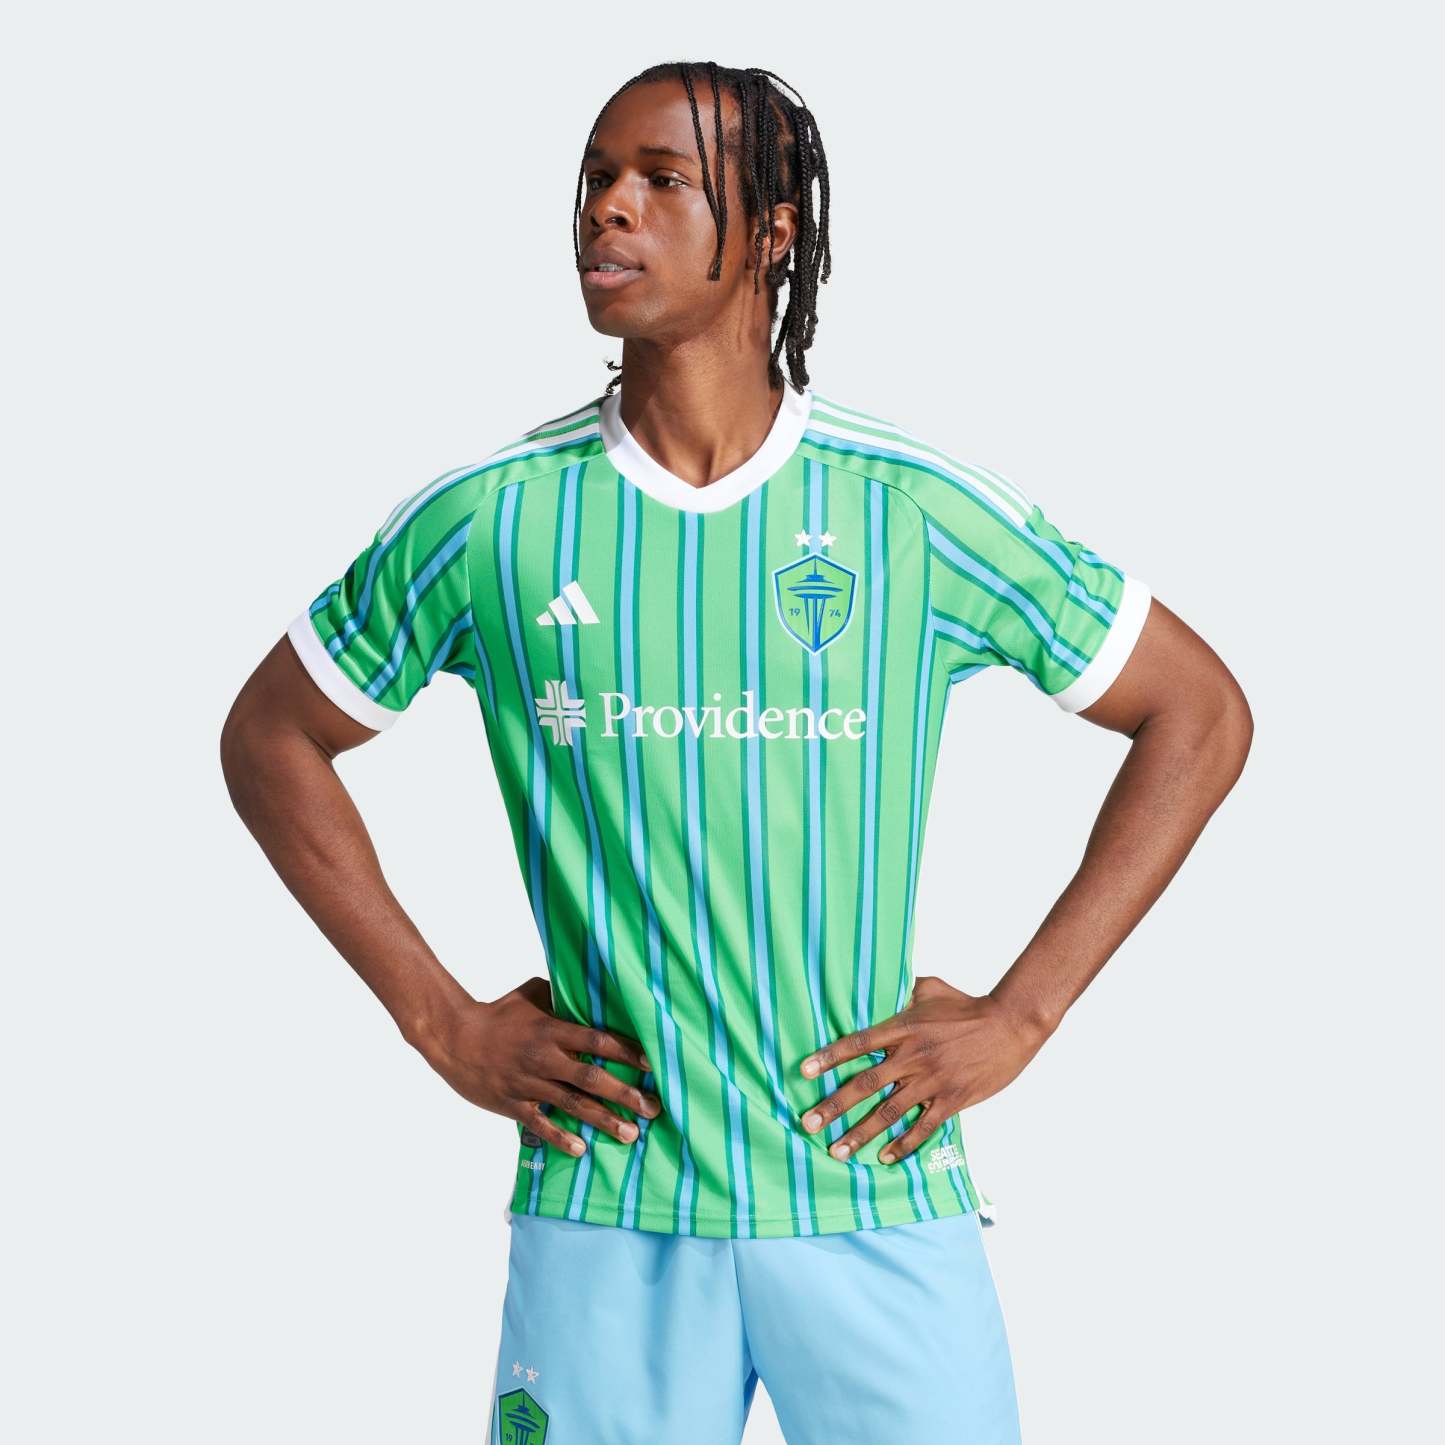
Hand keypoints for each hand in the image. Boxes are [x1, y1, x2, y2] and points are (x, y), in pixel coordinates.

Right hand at [421, 976, 660, 1155]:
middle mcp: (544, 1058)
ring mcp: (529, 1083)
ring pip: (573, 1104)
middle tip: (654, 1107)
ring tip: (631, 1134)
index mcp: (552, 1030)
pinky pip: (540, 1124)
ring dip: (604, 1120)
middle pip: (592, 1077)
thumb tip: (589, 990)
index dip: (627, 1052)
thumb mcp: (531, 994)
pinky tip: (581, 1149)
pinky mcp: (513, 1104)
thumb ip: (561, 995)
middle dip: (626, 1094)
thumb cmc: (498, 1013)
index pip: (597, 1040)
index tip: (652, 1063)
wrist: (455, 1037)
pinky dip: (560, 1137)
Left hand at [797, 974, 1050, 1165]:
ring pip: (888, 1112)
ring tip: (836, 1150)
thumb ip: (901, 992)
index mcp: (904, 1028)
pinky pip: (923, 1127)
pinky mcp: (952, 1099)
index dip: (829, 1058)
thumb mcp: (930, 988)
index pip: (858, 1044)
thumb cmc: (968, 1005)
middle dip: (833, 1106)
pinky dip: (903, 1144)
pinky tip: (885, 1158)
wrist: (1010, 1024)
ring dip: (860, 1133)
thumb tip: (880, 990)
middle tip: (808, 1122)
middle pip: (865, 1084)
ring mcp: (932, 1081)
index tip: (803, 1072)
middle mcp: (913, 1056)